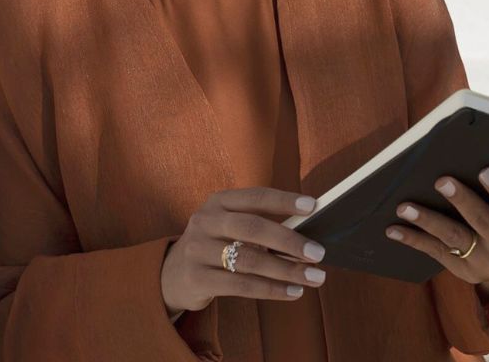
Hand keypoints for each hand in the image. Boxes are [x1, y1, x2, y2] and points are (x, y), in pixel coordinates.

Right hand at [160, 187, 327, 316]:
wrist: (170, 275)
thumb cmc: (215, 246)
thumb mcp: (229, 227)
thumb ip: (259, 225)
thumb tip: (307, 234)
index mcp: (218, 202)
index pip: (256, 196)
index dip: (284, 200)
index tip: (313, 205)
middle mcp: (206, 221)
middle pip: (253, 228)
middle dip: (289, 240)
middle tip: (318, 253)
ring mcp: (198, 250)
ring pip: (249, 260)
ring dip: (286, 270)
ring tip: (313, 278)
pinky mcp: (197, 278)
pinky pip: (241, 285)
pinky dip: (271, 289)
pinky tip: (293, 292)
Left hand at [384, 167, 488, 293]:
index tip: (485, 170)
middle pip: (481, 225)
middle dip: (460, 201)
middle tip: (441, 178)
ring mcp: (482, 263)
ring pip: (453, 240)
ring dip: (427, 223)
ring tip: (404, 205)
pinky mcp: (461, 270)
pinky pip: (433, 254)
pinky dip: (412, 240)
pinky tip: (391, 228)